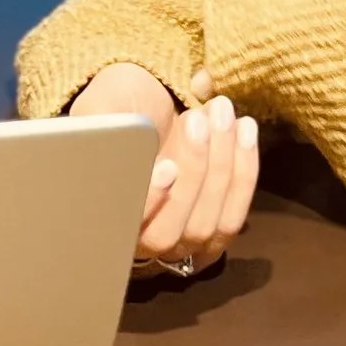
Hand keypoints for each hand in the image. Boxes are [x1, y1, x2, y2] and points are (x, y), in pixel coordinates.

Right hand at [67, 62, 259, 278]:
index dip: (149, 203)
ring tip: (221, 114)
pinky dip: (245, 167)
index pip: (123, 229)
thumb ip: (101, 128)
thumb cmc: (121, 107)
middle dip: (193, 171)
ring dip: (222, 165)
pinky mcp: (217, 230)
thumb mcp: (100, 109)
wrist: (154, 103)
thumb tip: (115, 141)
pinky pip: (235, 213)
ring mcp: (183, 241)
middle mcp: (140, 241)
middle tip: (197, 119)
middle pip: (171, 231)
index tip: (167, 167)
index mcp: (103, 218)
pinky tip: (245, 127)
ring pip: (209, 224)